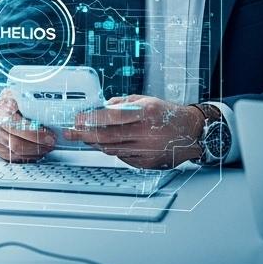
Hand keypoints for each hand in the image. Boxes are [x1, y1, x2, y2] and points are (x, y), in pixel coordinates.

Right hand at [0, 88, 55, 162]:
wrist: (0, 107)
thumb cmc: (14, 101)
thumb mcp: (22, 95)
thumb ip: (35, 103)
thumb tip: (56, 114)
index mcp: (1, 109)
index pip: (17, 126)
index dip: (35, 134)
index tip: (50, 136)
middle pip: (16, 142)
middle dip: (38, 146)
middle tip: (51, 143)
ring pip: (16, 152)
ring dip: (35, 152)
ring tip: (47, 147)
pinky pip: (14, 157)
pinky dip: (29, 157)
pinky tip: (38, 152)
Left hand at [65, 95, 203, 168]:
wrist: (191, 132)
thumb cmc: (167, 114)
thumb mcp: (146, 100)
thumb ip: (121, 103)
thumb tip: (98, 108)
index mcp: (146, 113)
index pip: (112, 116)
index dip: (91, 118)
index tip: (77, 119)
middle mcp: (146, 133)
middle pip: (107, 137)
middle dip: (84, 135)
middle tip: (70, 132)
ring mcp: (146, 150)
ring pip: (111, 149)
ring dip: (94, 143)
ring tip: (83, 137)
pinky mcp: (147, 163)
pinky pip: (122, 157)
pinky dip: (111, 150)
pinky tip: (105, 144)